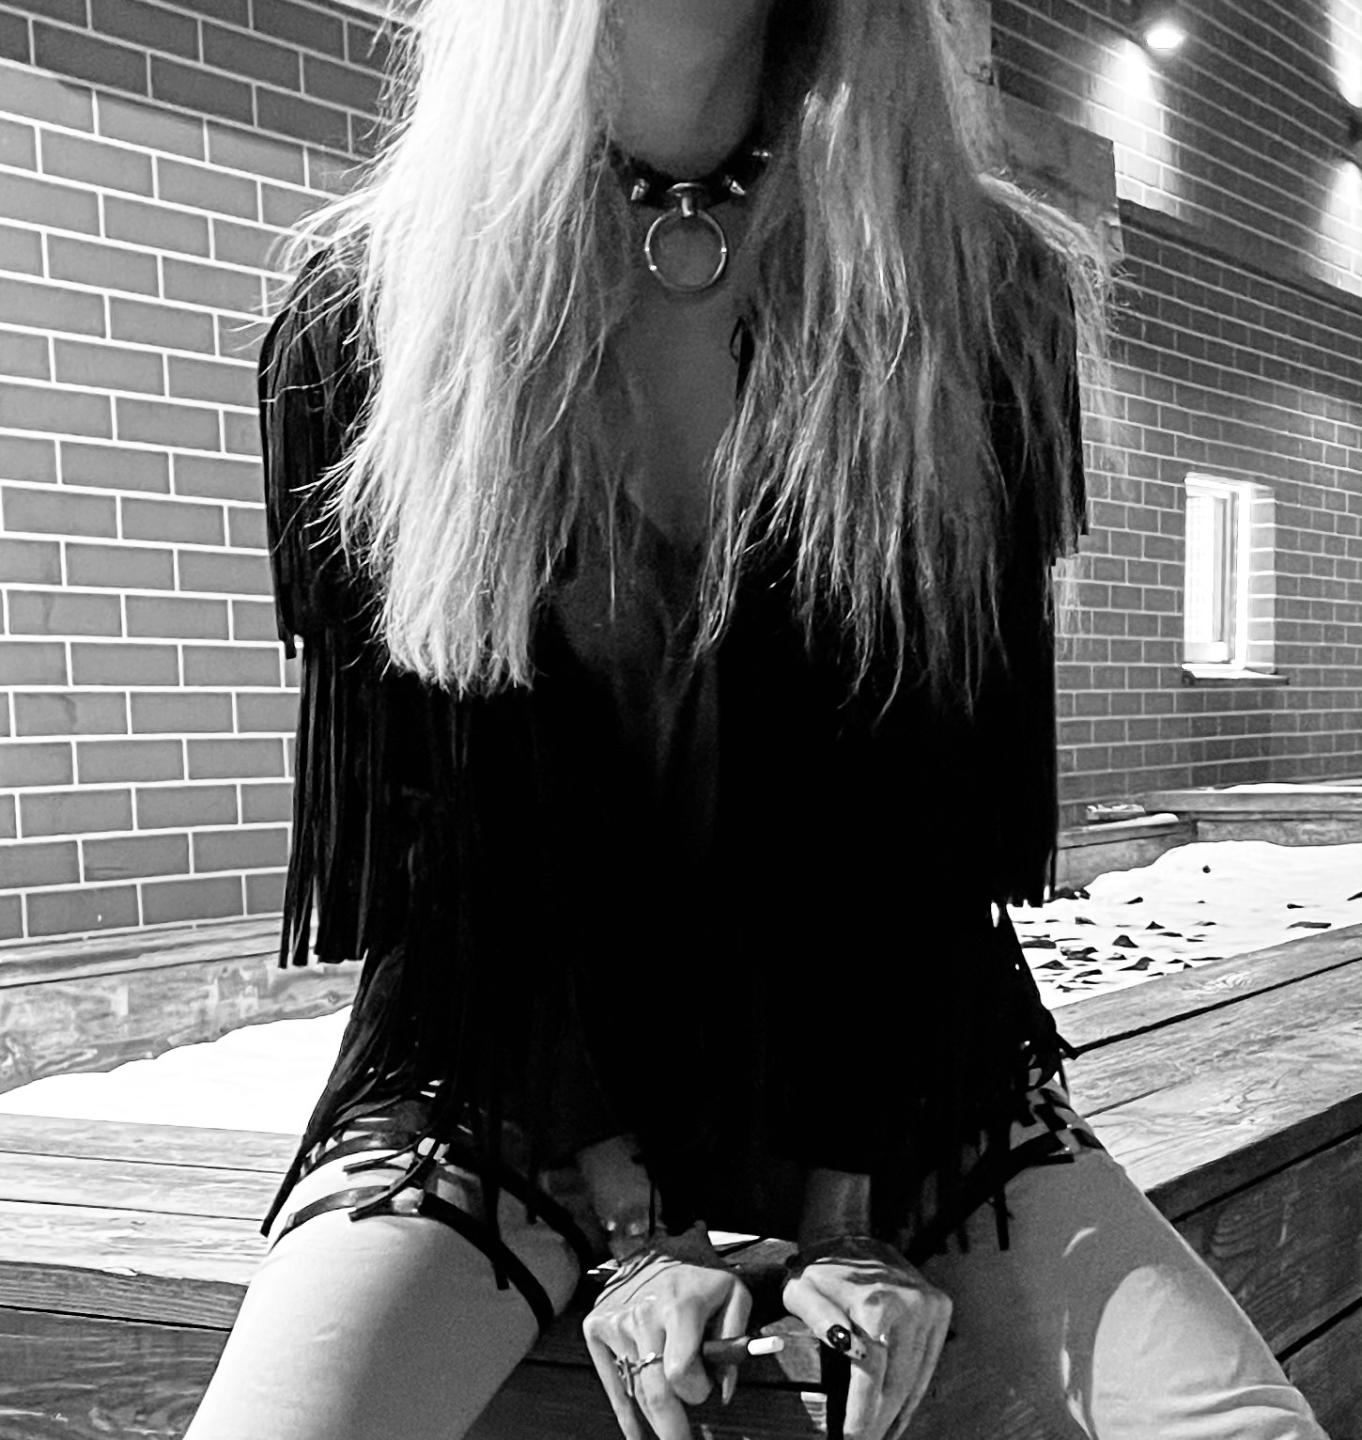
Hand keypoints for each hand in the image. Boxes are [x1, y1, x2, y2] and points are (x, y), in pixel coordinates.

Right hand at [583, 1222, 753, 1439]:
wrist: (654, 1245)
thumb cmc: (699, 1277)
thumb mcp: (734, 1295)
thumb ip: (736, 1342)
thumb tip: (723, 1392)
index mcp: (679, 1307)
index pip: (681, 1373)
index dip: (696, 1390)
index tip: (705, 1389)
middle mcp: (643, 1315)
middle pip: (654, 1392)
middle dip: (671, 1428)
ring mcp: (616, 1321)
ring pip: (636, 1389)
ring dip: (653, 1416)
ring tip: (668, 1433)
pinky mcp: (598, 1326)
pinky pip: (613, 1380)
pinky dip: (626, 1413)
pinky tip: (636, 1436)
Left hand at [781, 1235, 951, 1439]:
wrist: (848, 1235)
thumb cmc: (819, 1270)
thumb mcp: (802, 1293)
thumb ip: (820, 1319)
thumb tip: (848, 1348)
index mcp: (875, 1302)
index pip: (871, 1373)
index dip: (862, 1410)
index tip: (851, 1436)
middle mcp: (908, 1304)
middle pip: (896, 1380)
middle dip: (879, 1419)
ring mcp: (928, 1306)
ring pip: (915, 1376)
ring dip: (899, 1412)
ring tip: (882, 1434)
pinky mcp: (939, 1307)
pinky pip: (929, 1361)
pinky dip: (915, 1390)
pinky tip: (901, 1414)